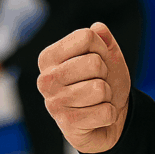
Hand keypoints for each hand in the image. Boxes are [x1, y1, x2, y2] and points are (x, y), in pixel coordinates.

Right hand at [37, 22, 130, 153]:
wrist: (109, 116)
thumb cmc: (102, 81)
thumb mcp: (107, 55)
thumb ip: (103, 37)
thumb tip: (98, 27)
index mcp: (49, 57)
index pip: (86, 37)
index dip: (102, 49)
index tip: (97, 61)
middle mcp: (45, 79)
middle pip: (94, 62)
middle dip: (105, 73)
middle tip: (97, 82)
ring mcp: (54, 104)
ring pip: (100, 89)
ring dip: (107, 95)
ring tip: (96, 99)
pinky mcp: (67, 125)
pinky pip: (105, 112)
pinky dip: (109, 114)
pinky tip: (97, 116)